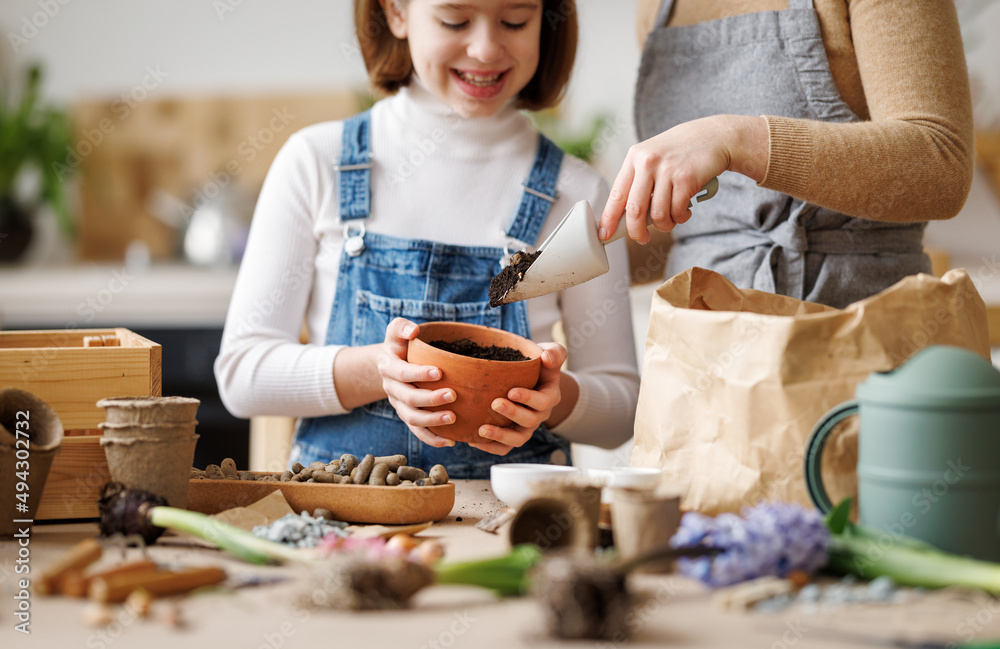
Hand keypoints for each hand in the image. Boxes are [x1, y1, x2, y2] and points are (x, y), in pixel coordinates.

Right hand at [377, 317, 456, 447]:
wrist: (389, 365)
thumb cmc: (400, 345)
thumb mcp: (395, 331)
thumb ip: (401, 327)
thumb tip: (413, 331)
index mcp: (388, 367)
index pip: (401, 372)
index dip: (418, 374)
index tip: (438, 372)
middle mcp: (391, 389)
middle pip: (408, 398)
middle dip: (430, 399)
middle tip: (452, 395)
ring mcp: (398, 405)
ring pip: (412, 418)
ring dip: (432, 421)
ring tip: (453, 418)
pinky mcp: (407, 417)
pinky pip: (417, 432)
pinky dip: (432, 439)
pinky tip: (450, 441)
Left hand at [470, 343, 566, 455]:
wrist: (534, 379)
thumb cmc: (539, 364)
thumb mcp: (550, 354)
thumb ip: (554, 353)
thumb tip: (548, 356)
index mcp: (550, 396)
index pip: (543, 402)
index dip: (528, 398)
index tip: (511, 391)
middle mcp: (540, 415)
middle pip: (530, 421)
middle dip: (512, 414)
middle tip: (495, 404)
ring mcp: (526, 427)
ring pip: (518, 439)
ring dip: (500, 436)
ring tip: (482, 430)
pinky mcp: (513, 434)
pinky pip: (505, 447)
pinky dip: (490, 447)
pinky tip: (473, 441)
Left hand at [599, 115, 767, 243]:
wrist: (714, 135)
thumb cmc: (680, 152)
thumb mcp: (653, 157)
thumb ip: (639, 181)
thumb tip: (625, 217)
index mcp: (634, 158)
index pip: (616, 194)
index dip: (609, 218)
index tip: (604, 234)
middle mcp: (647, 162)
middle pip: (634, 210)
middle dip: (636, 231)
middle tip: (641, 239)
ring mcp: (667, 170)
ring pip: (658, 214)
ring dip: (665, 225)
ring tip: (671, 220)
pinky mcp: (686, 178)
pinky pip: (677, 211)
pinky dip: (680, 218)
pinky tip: (684, 212)